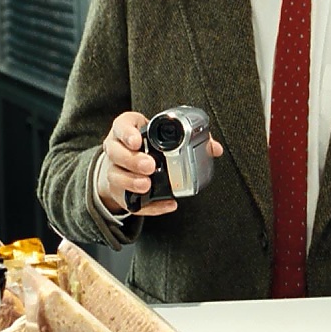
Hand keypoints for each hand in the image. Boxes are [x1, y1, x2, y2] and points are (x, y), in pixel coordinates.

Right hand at [95, 111, 223, 215]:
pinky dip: (148, 206)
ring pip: (115, 175)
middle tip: (149, 165)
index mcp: (127, 131)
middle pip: (116, 152)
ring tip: (146, 184)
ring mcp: (115, 171)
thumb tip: (215, 148)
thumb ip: (191, 138)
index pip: (121, 125)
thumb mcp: (163, 135)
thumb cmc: (149, 147)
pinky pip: (130, 201)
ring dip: (131, 181)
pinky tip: (165, 204)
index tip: (137, 140)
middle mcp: (117, 149)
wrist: (127, 166)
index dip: (127, 132)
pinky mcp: (120, 192)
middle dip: (132, 159)